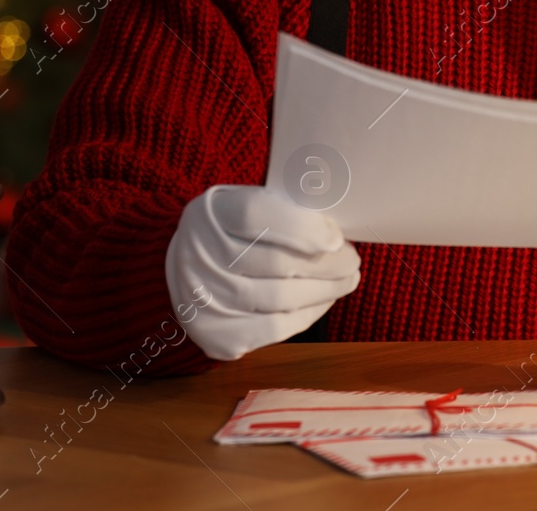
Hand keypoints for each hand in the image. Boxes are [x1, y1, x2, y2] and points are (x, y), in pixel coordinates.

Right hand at [166, 184, 360, 359]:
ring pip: (281, 298)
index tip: (336, 238)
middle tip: (352, 260)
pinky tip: (324, 300)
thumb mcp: (248, 202)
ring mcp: (205, 300)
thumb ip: (285, 207)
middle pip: (276, 262)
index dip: (302, 228)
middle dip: (327, 264)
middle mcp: (199, 256)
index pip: (256, 215)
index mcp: (211, 212)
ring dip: (325, 290)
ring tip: (347, 280)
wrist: (184, 270)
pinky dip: (308, 314)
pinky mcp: (217, 334)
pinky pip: (276, 327)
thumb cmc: (232, 231)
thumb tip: (335, 231)